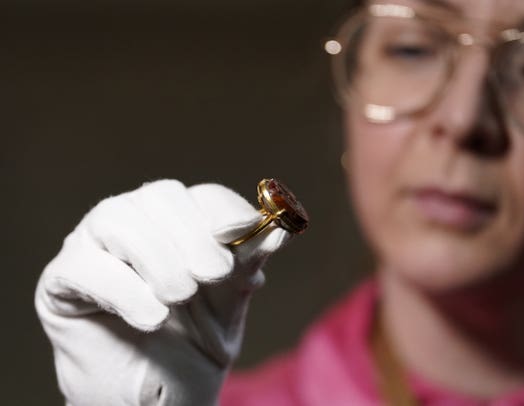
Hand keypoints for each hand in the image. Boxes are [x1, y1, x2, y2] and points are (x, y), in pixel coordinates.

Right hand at [35, 179, 289, 405]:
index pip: (202, 196)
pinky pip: (85, 267)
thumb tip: (280, 229)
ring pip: (118, 219)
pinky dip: (124, 289)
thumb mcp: (229, 303)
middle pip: (160, 196)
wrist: (155, 394)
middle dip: (192, 234)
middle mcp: (136, 221)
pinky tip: (152, 318)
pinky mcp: (61, 279)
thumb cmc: (192, 340)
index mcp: (180, 222)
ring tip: (181, 297)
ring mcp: (94, 244)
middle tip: (215, 273)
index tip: (248, 229)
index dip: (226, 210)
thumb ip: (249, 264)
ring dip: (158, 257)